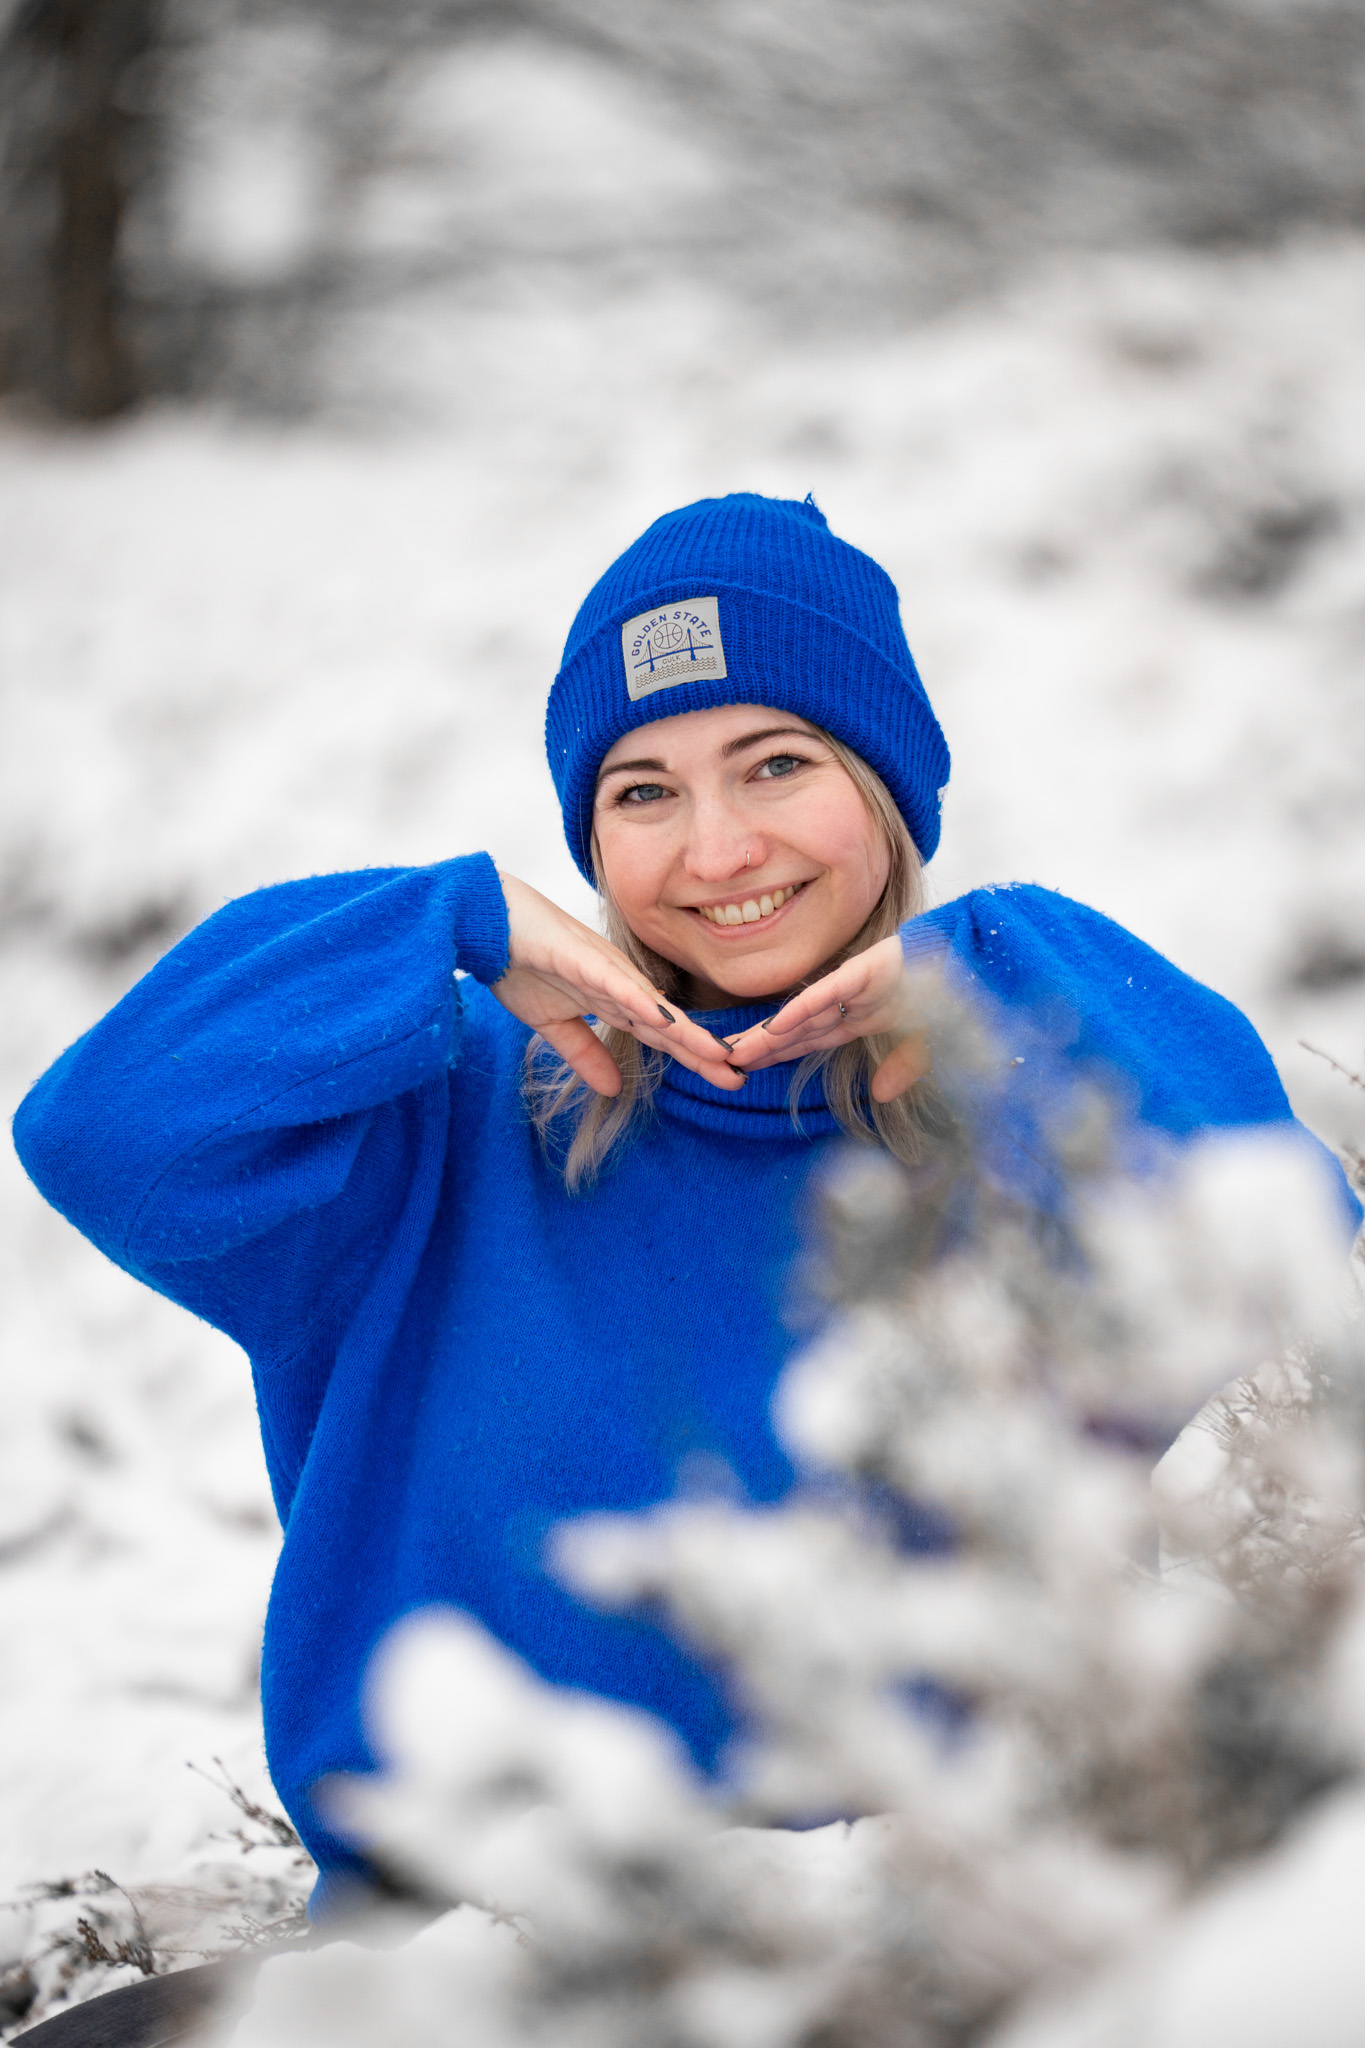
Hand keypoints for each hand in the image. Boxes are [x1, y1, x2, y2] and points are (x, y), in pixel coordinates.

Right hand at [490, 874, 742, 1095]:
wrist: (485, 922)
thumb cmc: (518, 963)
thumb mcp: (551, 1025)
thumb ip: (584, 1052)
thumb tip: (612, 1088)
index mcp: (613, 999)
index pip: (661, 1035)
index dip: (692, 1058)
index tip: (725, 1080)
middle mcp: (619, 984)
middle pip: (667, 1024)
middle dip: (702, 1052)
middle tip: (738, 1078)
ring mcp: (603, 969)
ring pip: (651, 1005)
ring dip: (683, 1031)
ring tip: (716, 1055)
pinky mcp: (581, 957)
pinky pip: (614, 983)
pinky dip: (637, 1001)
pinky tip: (663, 1018)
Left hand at [725, 934, 930, 1101]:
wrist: (968, 955)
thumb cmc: (947, 992)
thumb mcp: (925, 1043)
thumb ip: (903, 1067)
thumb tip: (881, 1095)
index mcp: (859, 1019)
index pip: (808, 1041)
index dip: (778, 1054)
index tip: (747, 1067)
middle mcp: (849, 1004)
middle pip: (796, 1031)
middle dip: (761, 1046)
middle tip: (723, 1061)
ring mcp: (854, 987)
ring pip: (802, 1015)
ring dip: (769, 1034)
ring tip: (736, 1049)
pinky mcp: (865, 971)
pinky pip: (827, 995)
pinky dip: (802, 1010)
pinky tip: (776, 1024)